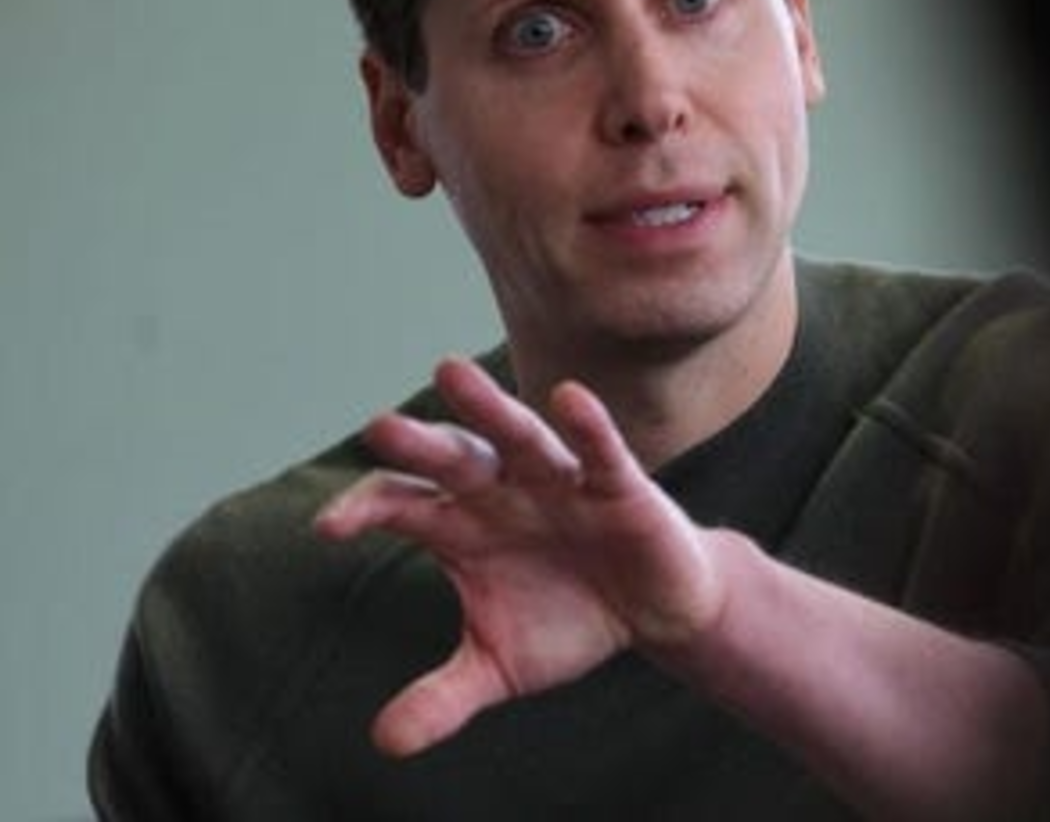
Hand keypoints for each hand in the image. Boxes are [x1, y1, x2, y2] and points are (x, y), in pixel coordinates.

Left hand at [313, 357, 725, 755]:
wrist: (655, 614)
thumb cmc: (568, 620)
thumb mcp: (500, 666)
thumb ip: (444, 697)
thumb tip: (384, 742)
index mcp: (463, 527)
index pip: (403, 504)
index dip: (367, 508)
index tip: (330, 529)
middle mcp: (504, 493)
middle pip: (453, 460)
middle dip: (419, 446)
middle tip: (378, 428)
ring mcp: (560, 483)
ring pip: (517, 438)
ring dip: (488, 408)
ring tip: (451, 373)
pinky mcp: (618, 486)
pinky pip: (600, 452)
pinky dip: (587, 427)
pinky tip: (568, 399)